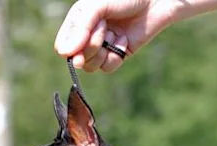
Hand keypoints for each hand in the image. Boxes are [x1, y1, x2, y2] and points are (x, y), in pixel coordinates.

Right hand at [54, 0, 173, 72]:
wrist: (153, 2)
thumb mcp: (97, 6)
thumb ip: (81, 27)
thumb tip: (65, 54)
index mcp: (78, 21)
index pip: (63, 45)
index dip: (71, 48)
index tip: (83, 39)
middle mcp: (88, 36)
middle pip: (77, 59)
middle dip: (92, 45)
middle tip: (106, 27)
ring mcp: (103, 47)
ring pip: (92, 66)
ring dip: (103, 52)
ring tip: (115, 33)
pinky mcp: (118, 55)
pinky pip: (108, 67)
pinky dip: (116, 55)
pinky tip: (124, 40)